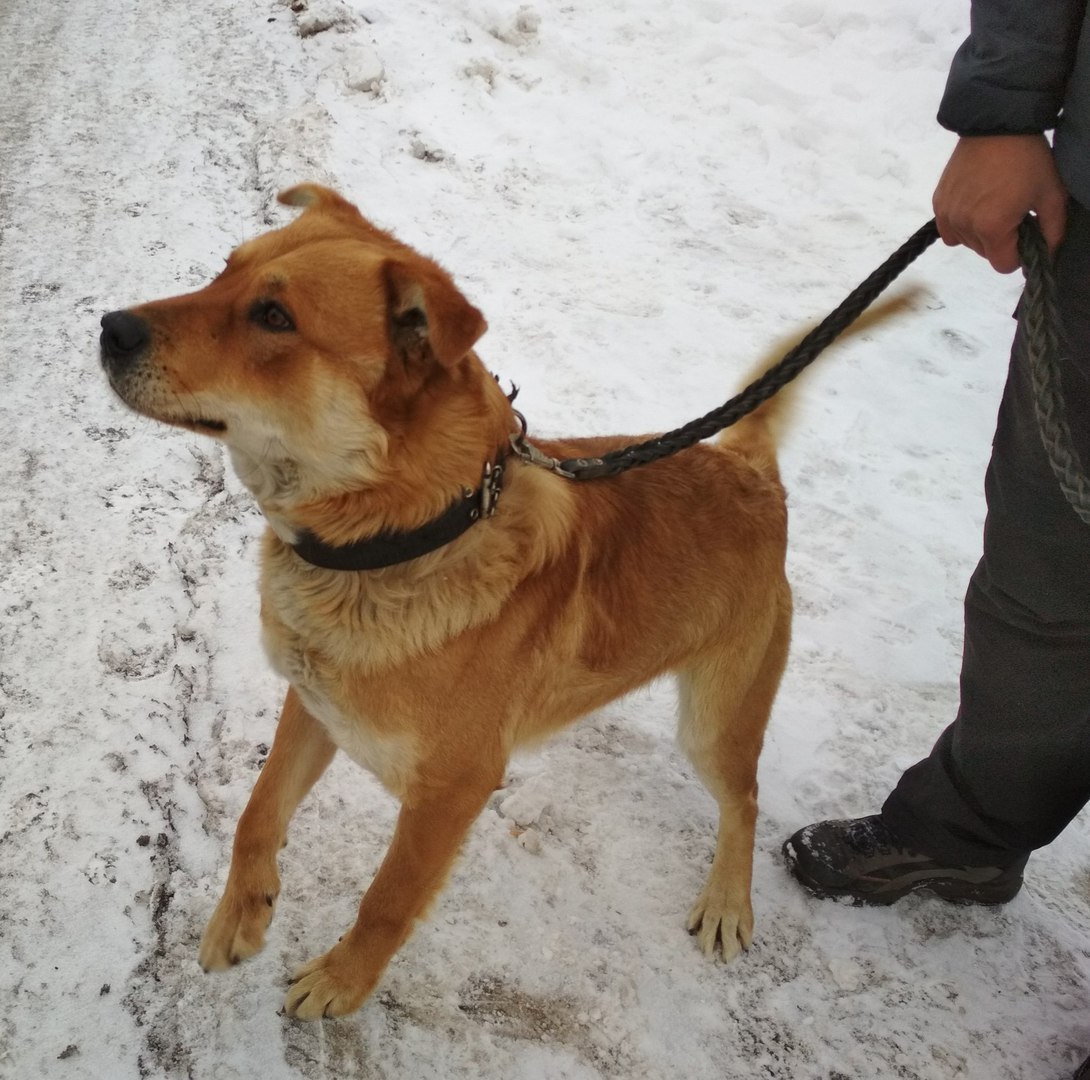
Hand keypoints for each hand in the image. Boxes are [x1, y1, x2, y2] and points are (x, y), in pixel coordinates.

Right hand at [932, 135, 1067, 272]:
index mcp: (992, 228)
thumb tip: (1047, 255)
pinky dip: (961, 224)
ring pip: (966, 243)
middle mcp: (964, 227)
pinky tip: (974, 204)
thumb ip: (1053, 230)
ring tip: (992, 204)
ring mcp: (948, 215)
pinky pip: (949, 230)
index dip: (1018, 255)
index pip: (1003, 266)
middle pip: (984, 254)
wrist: (996, 124)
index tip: (1025, 233)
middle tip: (1011, 212)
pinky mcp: (938, 203)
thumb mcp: (1051, 194)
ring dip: (980, 233)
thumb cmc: (1028, 159)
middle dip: (1000, 241)